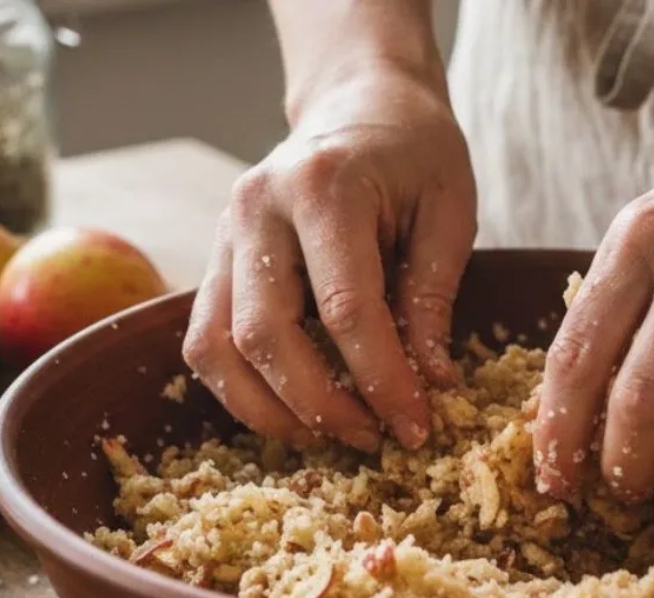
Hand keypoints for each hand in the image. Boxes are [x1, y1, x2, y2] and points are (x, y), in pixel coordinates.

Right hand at [183, 65, 476, 451]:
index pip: (345, 309)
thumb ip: (432, 300)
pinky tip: (293, 406)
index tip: (414, 427)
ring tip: (330, 433)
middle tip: (372, 438)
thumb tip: (428, 387)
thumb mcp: (448, 213)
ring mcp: (223, 233)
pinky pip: (205, 341)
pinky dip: (242, 388)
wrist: (359, 103)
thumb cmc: (414, 153)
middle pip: (262, 335)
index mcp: (322, 187)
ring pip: (214, 348)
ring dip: (268, 410)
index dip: (381, 380)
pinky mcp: (213, 259)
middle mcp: (256, 208)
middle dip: (319, 406)